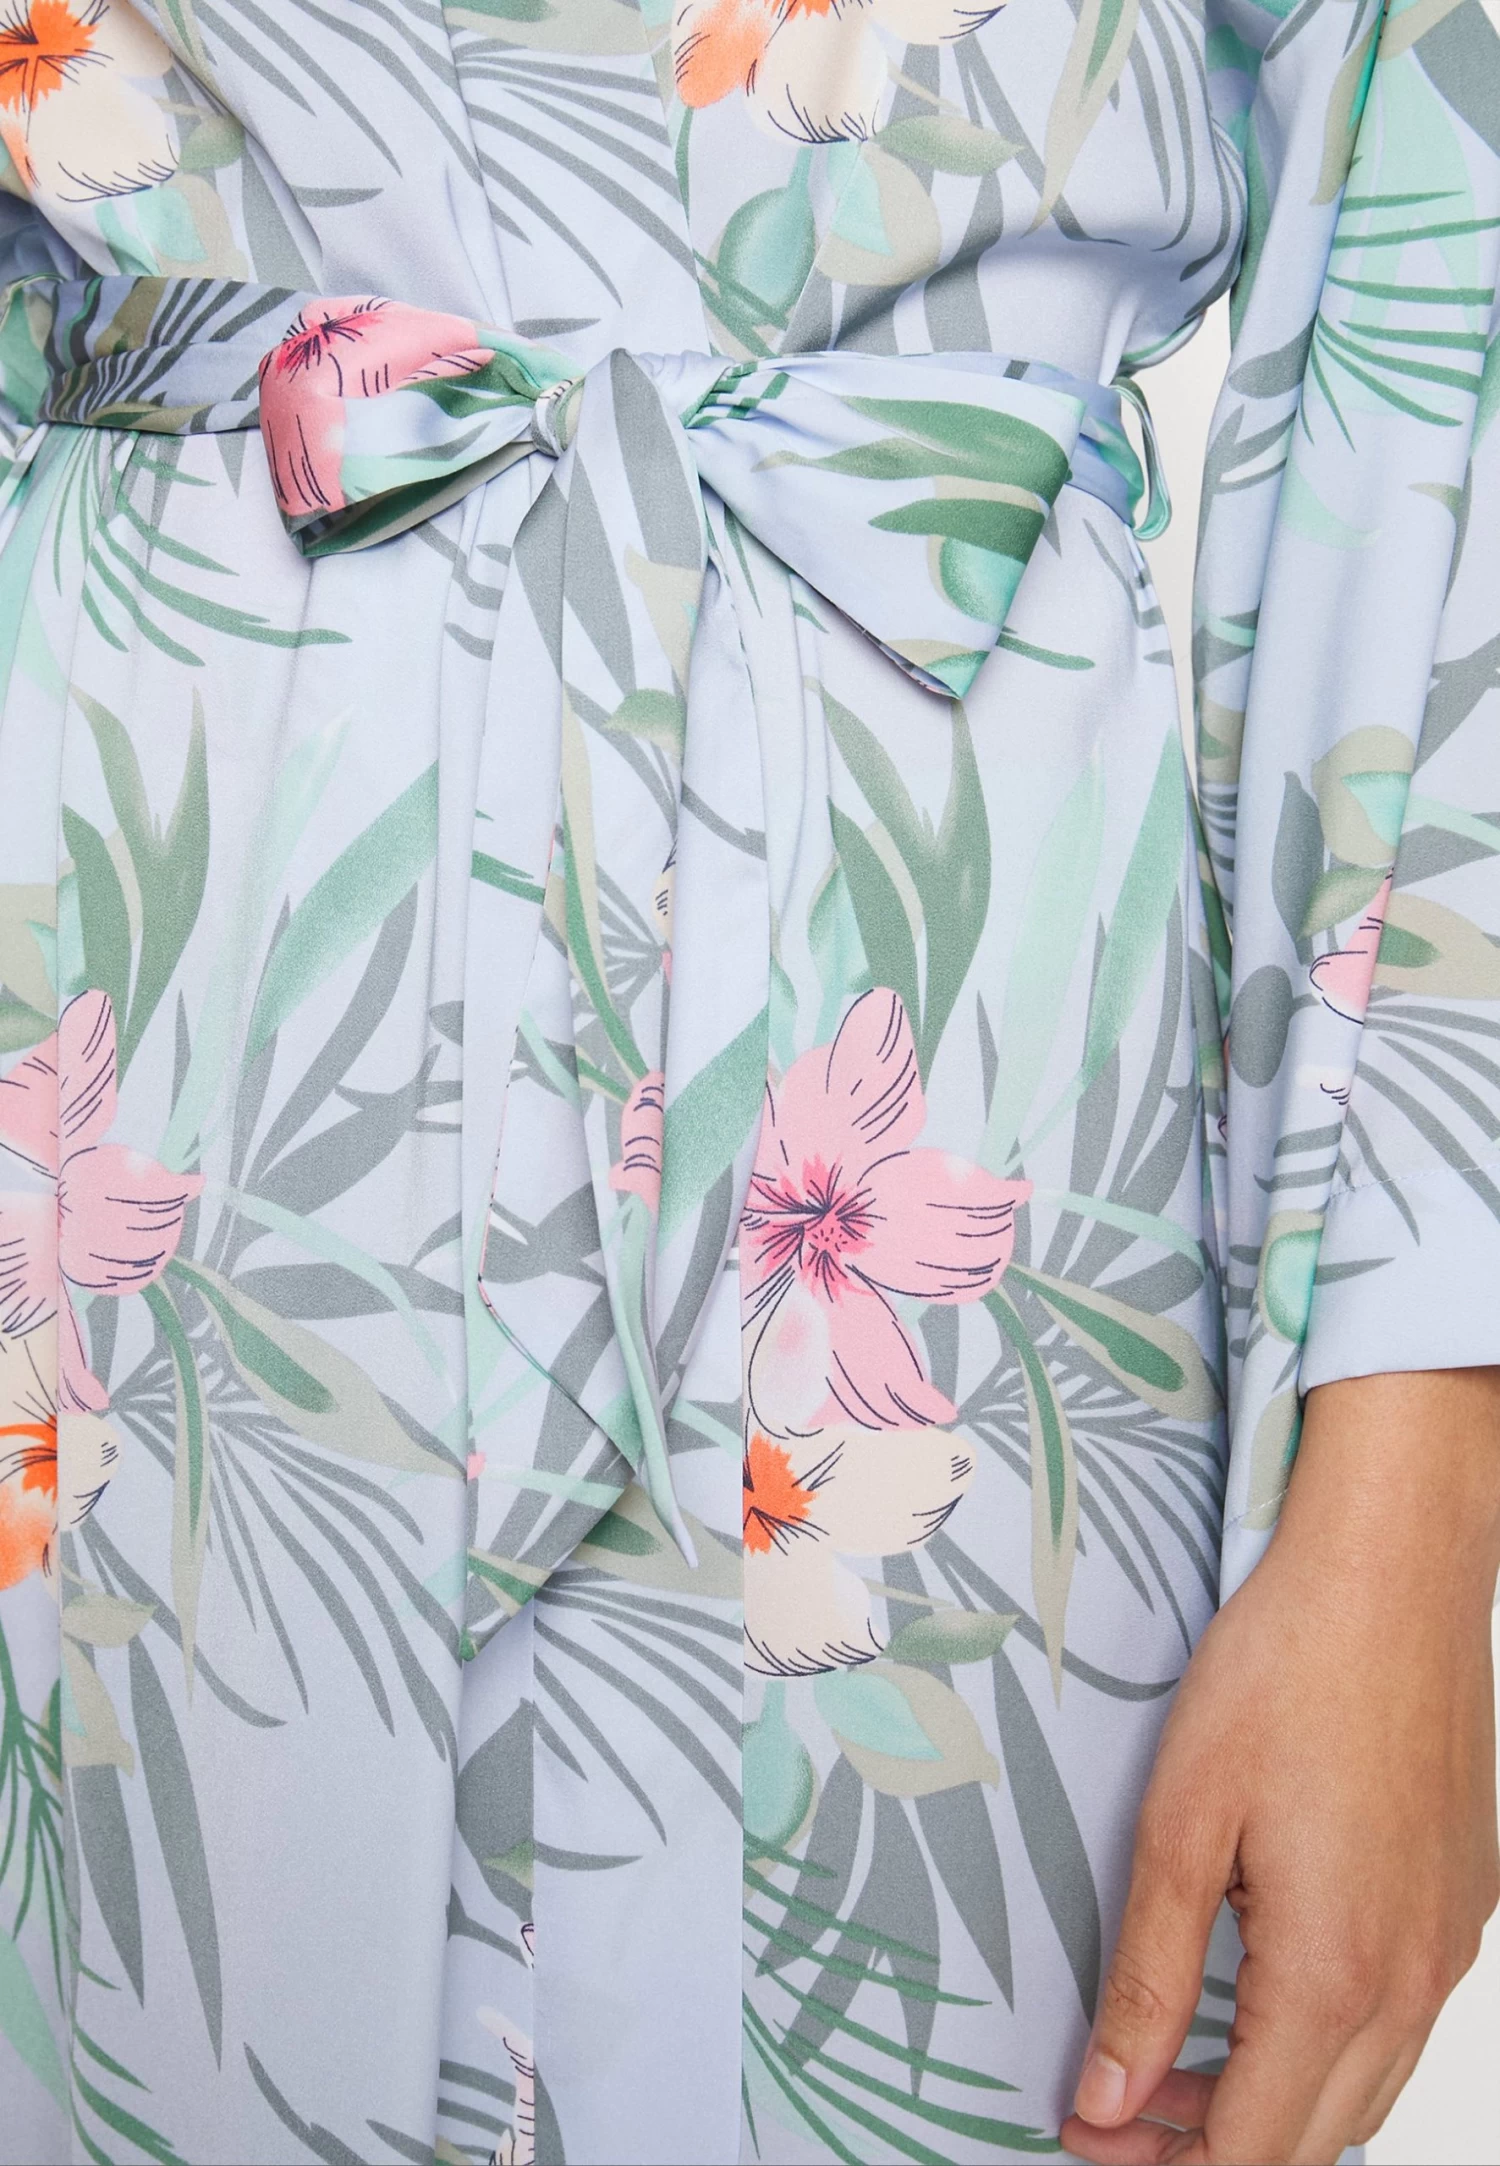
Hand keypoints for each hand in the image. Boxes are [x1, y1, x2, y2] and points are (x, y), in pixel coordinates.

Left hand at [1061, 1367, 1499, 2165]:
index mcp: (1336, 1973)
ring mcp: (1448, 1945)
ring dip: (1269, 2098)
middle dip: (1208, 2148)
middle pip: (1314, 2138)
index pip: (1256, 2152)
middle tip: (1113, 2110)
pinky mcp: (1459, 1903)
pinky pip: (1395, 2019)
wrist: (1393, 1573)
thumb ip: (1150, 1977)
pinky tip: (1260, 1987)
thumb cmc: (1286, 1672)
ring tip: (1170, 2061)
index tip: (1086, 2140)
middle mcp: (1411, 1981)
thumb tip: (1106, 2099)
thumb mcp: (1181, 1823)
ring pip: (1362, 2085)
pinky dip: (1324, 2040)